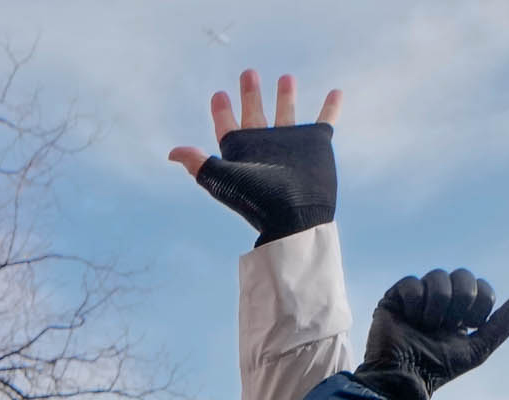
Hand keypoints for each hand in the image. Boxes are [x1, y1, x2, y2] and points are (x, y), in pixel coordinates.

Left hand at [169, 70, 342, 246]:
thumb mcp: (224, 179)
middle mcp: (265, 146)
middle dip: (251, 93)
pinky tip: (335, 92)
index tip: (220, 94)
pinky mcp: (316, 145)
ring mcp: (291, 145)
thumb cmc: (258, 200)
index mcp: (242, 152)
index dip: (222, 111)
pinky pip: (325, 120)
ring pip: (287, 113)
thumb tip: (172, 153)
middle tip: (249, 72)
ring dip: (286, 96)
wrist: (295, 217)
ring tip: (286, 77)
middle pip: (255, 114)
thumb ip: (199, 164)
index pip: (228, 127)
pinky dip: (330, 107)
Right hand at [352, 270, 508, 399]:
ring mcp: (418, 297)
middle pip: (463, 275)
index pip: (481, 286)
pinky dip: (415, 302)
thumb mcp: (479, 348)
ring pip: (438, 275)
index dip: (481, 301)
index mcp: (460, 311)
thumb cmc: (440, 369)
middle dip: (462, 298)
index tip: (470, 325)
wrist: (405, 378)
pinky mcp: (394, 297)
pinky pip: (412, 282)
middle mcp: (440, 300)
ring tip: (427, 325)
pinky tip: (409, 319)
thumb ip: (504, 323)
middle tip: (449, 323)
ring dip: (438, 303)